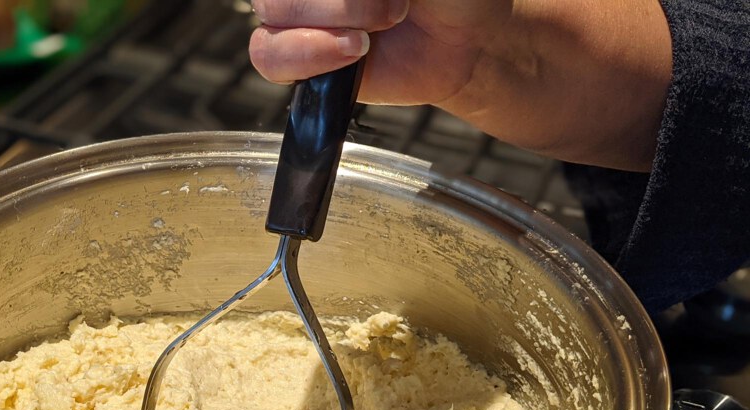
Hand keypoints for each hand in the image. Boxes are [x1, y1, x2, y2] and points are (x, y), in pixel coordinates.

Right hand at [249, 0, 671, 170]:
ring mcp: (306, 11)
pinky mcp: (310, 57)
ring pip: (268, 13)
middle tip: (393, 2)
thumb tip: (363, 9)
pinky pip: (269, 56)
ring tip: (384, 22)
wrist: (488, 42)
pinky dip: (302, 55)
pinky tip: (351, 51)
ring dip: (324, 17)